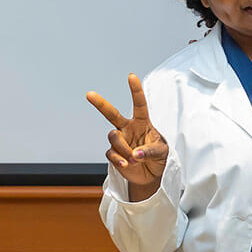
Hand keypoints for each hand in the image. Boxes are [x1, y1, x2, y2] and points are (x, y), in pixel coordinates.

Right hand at [86, 74, 168, 200]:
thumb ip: (149, 151)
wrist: (151, 175)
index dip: (135, 90)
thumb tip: (135, 154)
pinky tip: (127, 164)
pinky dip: (119, 159)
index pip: (139, 104)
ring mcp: (120, 141)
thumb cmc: (159, 157)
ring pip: (113, 137)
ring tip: (134, 159)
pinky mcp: (114, 154)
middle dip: (100, 104)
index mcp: (142, 122)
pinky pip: (111, 153)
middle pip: (111, 114)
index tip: (131, 76)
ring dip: (124, 148)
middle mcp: (128, 128)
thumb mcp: (162, 152)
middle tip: (89, 94)